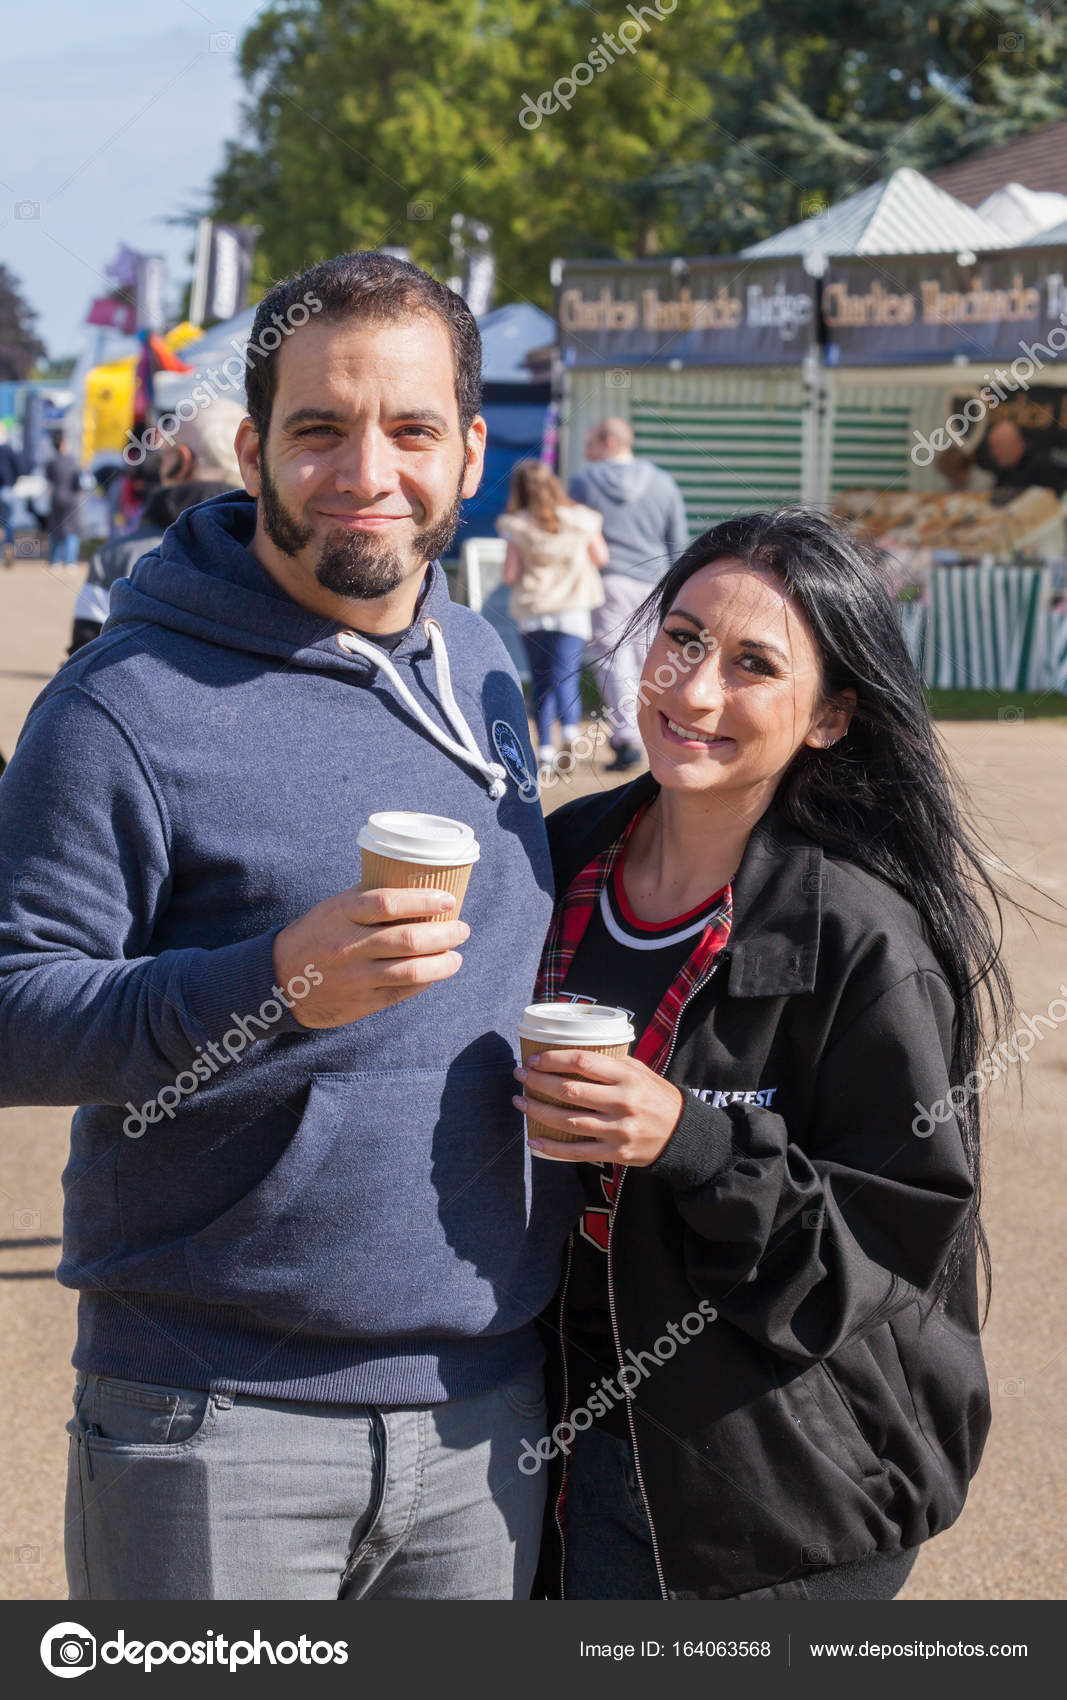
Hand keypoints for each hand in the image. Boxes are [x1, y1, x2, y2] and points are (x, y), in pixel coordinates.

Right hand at [273, 885, 468, 1028]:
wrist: (278, 980)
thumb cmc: (315, 935)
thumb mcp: (334, 908)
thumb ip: (368, 898)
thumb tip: (415, 883)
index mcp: (342, 914)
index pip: (388, 903)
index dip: (424, 899)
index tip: (449, 899)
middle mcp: (349, 945)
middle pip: (409, 940)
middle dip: (445, 934)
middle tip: (462, 929)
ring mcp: (356, 977)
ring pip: (412, 971)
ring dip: (443, 963)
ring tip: (456, 956)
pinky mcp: (362, 1002)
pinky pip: (403, 992)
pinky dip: (425, 982)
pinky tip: (435, 973)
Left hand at [513, 1048, 683, 1164]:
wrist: (685, 1135)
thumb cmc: (658, 1098)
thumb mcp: (642, 1072)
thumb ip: (612, 1064)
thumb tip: (574, 1053)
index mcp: (627, 1076)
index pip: (582, 1061)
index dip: (553, 1059)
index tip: (534, 1059)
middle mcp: (622, 1102)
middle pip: (569, 1091)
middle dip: (538, 1082)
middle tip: (519, 1075)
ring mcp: (618, 1130)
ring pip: (568, 1121)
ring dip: (538, 1110)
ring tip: (520, 1102)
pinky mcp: (616, 1153)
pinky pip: (577, 1152)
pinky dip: (552, 1147)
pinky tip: (533, 1139)